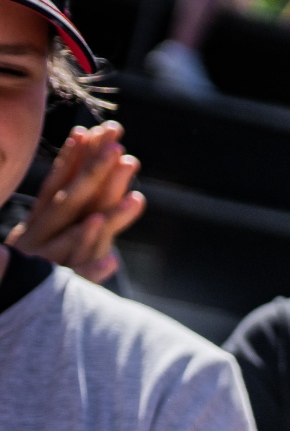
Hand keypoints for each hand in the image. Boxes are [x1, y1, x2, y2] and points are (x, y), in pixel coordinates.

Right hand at [5, 122, 145, 282]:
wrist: (10, 300)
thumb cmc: (40, 268)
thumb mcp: (56, 238)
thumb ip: (78, 212)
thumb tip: (102, 179)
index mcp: (40, 222)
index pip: (59, 183)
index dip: (74, 158)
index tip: (91, 130)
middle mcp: (40, 235)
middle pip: (71, 199)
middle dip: (94, 170)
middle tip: (118, 143)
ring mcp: (45, 259)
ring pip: (76, 235)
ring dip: (106, 217)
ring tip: (135, 197)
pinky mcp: (52, 287)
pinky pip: (74, 276)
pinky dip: (89, 268)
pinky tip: (111, 260)